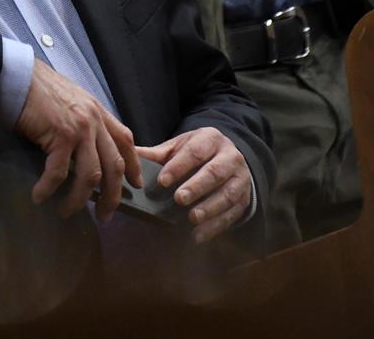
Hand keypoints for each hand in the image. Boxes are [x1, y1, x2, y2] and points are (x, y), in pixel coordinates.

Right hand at [15, 58, 139, 220]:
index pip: (126, 141)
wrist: (18, 77)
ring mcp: (80, 129)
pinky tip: (39, 196)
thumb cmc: (38, 88)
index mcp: (99, 112)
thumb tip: (83, 149)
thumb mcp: (71, 101)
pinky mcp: (60, 136)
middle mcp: (95, 121)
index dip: (133, 165)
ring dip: (79, 199)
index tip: (135, 185)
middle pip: (114, 166)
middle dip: (112, 196)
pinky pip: (58, 172)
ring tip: (66, 211)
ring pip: (91, 176)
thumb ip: (83, 121)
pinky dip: (48, 189)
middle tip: (105, 215)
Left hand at [137, 128, 252, 243]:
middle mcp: (230, 157)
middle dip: (197, 186)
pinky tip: (199, 235)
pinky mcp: (245, 199)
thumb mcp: (180, 146)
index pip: (195, 151)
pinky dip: (216, 226)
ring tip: (192, 218)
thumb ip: (157, 153)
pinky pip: (232, 214)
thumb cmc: (198, 152)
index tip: (162, 180)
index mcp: (211, 139)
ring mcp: (241, 179)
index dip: (179, 166)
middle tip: (179, 199)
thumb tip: (129, 156)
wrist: (229, 157)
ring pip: (228, 194)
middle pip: (215, 172)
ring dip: (210, 208)